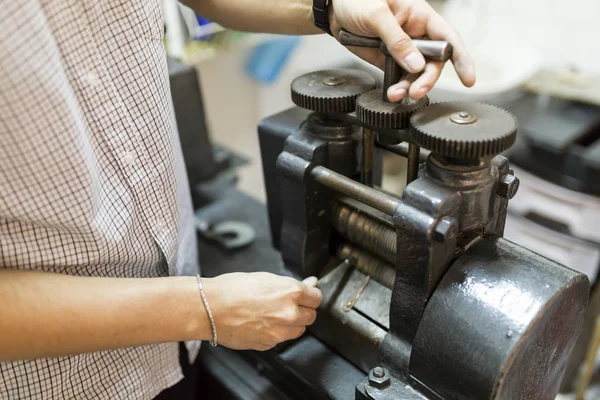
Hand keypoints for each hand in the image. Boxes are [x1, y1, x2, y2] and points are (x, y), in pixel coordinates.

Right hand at [202, 272, 321, 350]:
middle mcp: (290, 313)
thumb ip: (290, 284)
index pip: (316, 297)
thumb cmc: (232, 289)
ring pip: (298, 330)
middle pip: (311, 316)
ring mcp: (280, 332)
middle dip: (303, 310)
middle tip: (288, 304)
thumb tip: (309, 283)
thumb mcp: (264, 278)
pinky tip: (261, 323)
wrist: (209, 308)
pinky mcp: (268, 344)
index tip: (307, 295)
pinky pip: (280, 339)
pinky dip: (276, 333)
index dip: (311, 295)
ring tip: (272, 314)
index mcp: (291, 292)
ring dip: (292, 324)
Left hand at [329, 0, 474, 100]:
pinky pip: (399, 77)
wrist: (334, 10)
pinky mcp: (389, 61)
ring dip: (410, 86)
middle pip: (433, 62)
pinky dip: (398, 87)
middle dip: (427, 79)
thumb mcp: (376, 15)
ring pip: (416, 74)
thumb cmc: (356, 0)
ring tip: (397, 94)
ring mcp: (403, 49)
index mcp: (420, 15)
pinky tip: (392, 93)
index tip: (468, 79)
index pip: (448, 37)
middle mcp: (416, 34)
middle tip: (416, 91)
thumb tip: (415, 64)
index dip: (461, 58)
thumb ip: (396, 39)